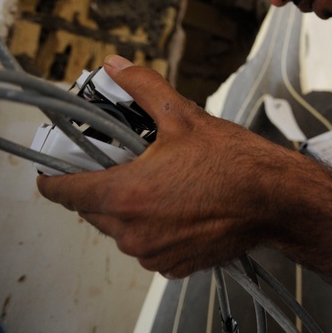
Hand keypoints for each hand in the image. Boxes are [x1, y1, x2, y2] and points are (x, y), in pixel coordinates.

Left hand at [36, 55, 292, 277]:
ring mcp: (152, 253)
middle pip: (91, 210)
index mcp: (125, 195)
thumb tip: (116, 66)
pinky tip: (180, 206)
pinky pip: (147, 246)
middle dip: (103, 186)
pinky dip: (155, 228)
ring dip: (130, 209)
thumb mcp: (184, 116)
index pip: (63, 193)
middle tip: (128, 163)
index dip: (55, 176)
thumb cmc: (235, 163)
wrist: (276, 200)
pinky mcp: (173, 266)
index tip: (59, 166)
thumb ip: (143, 88)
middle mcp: (132, 232)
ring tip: (161, 184)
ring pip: (120, 229)